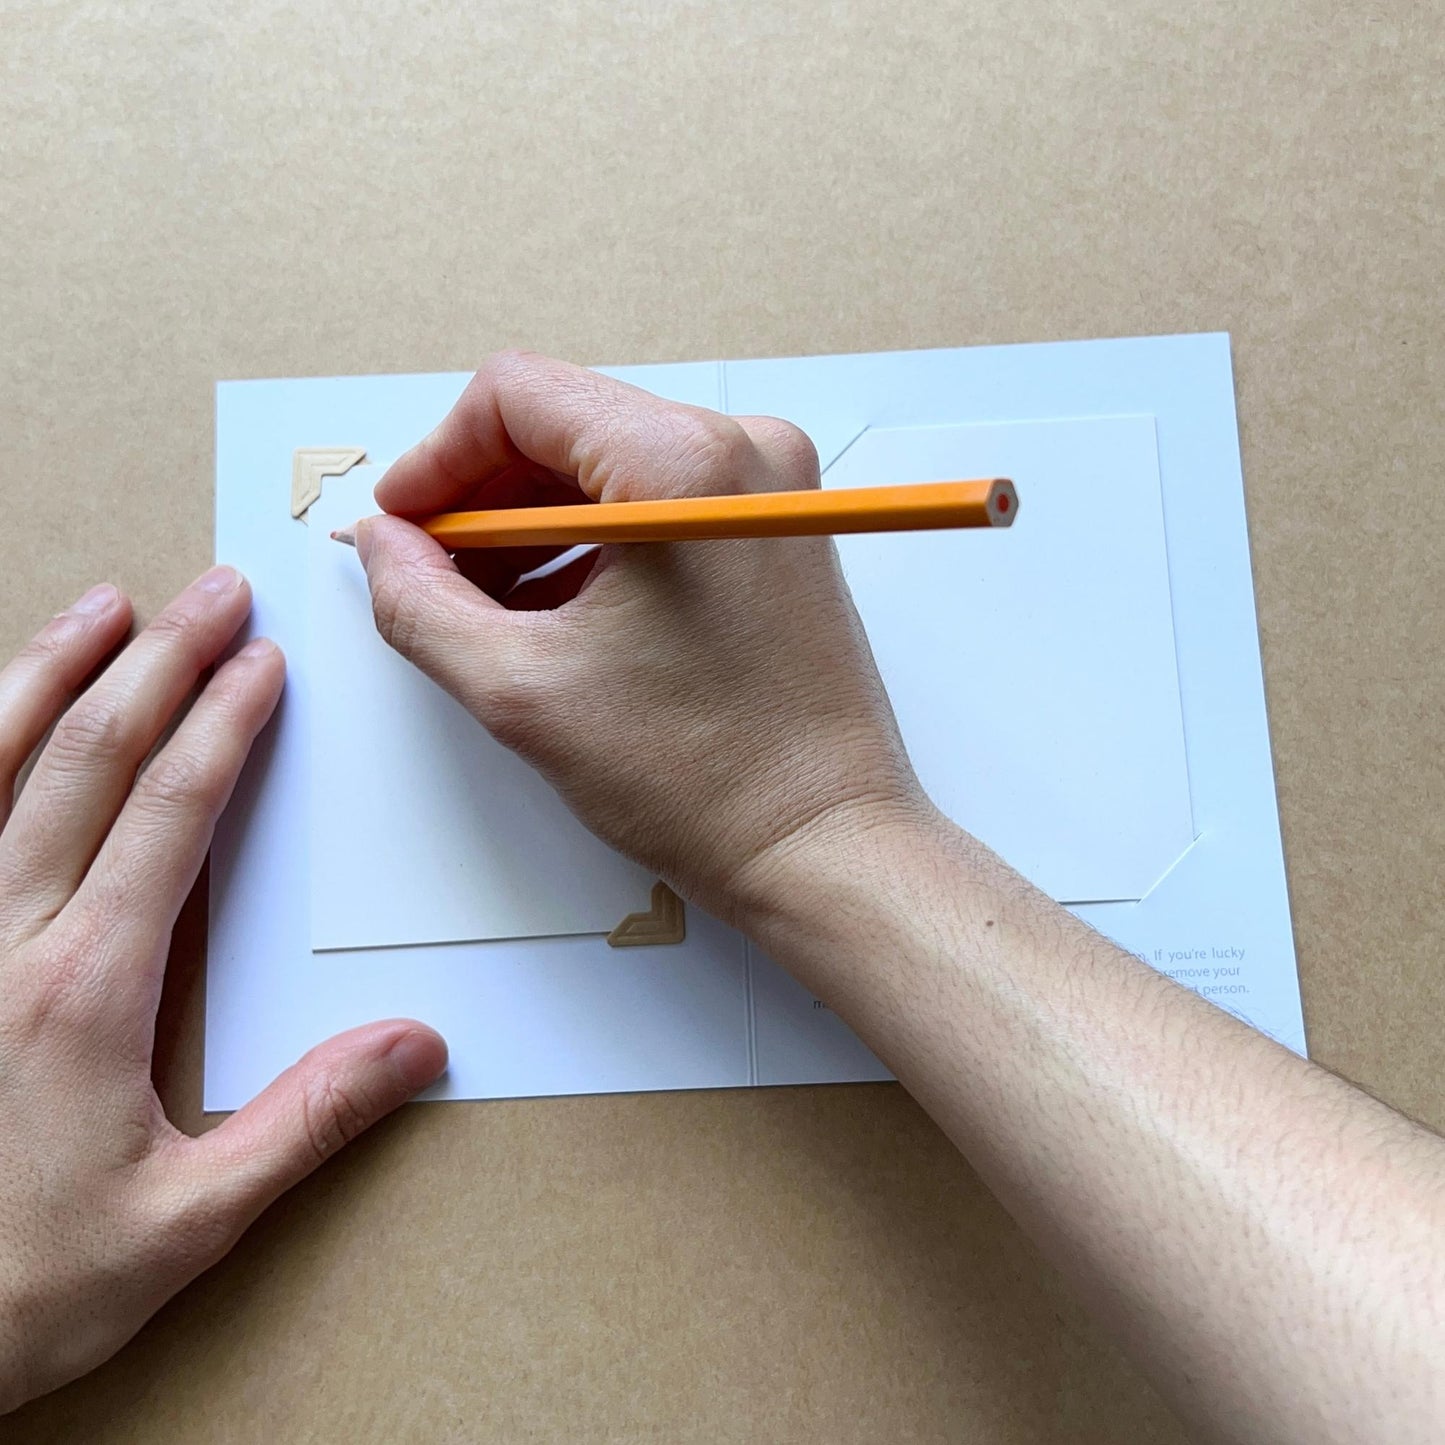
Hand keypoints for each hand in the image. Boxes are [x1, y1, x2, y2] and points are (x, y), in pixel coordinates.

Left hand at [0, 570, 446, 1411]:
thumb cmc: (16, 1288)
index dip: (222, 727)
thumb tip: (418, 1044)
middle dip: (159, 664)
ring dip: (49, 675)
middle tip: (209, 593)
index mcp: (82, 990)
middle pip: (87, 763)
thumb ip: (305, 1123)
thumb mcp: (185, 1225)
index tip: (262, 664)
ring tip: (100, 606)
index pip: (169, 816)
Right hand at [354, 351, 929, 925]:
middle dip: (481, 498)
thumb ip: (420, 603)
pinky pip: (658, 505)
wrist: (822, 844)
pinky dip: (594, 547)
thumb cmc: (703, 778)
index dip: (437, 459)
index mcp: (682, 465)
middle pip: (564, 426)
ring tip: (490, 613)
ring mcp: (770, 490)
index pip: (517, 395)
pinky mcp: (776, 531)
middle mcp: (742, 450)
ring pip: (608, 467)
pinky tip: (556, 617)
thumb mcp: (522, 691)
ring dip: (533, 528)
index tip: (400, 526)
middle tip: (431, 576)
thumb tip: (381, 544)